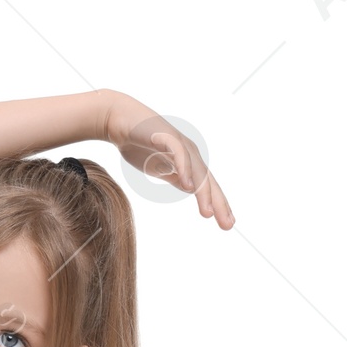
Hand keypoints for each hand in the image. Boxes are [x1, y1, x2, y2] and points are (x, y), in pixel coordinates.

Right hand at [101, 93, 233, 227]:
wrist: (119, 121)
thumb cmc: (139, 144)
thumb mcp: (161, 168)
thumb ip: (176, 177)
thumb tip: (190, 189)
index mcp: (188, 162)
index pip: (207, 186)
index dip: (218, 204)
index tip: (226, 224)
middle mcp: (189, 153)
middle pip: (208, 181)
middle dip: (219, 203)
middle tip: (227, 225)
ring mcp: (179, 144)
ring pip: (197, 170)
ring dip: (203, 192)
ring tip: (208, 213)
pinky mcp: (166, 136)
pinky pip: (179, 154)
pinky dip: (185, 170)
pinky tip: (188, 187)